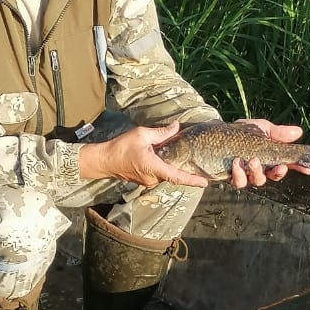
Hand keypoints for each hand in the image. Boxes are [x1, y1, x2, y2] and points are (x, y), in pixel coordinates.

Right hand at [77, 121, 208, 188]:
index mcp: (154, 168)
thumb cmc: (120, 147)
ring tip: (186, 159)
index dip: (192, 180)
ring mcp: (148, 181)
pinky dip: (166, 168)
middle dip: (186, 170)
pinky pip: (159, 174)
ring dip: (174, 167)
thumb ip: (161, 133)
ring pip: (166, 175)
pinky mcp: (144, 180)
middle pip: (174, 175)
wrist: (104, 160)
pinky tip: (169, 158)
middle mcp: (152, 178)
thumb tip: (176, 127)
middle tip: (200, 164)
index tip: (205, 183)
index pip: (177, 177)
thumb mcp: (142, 135)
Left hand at [228, 118, 309, 189]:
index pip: (288, 163)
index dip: (299, 167)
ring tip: (252, 160)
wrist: (215, 131)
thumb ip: (278, 133)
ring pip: (257, 181)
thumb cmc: (240, 131)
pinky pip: (239, 181)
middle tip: (279, 166)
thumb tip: (299, 132)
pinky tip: (236, 162)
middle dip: (278, 173)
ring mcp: (246, 174)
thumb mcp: (261, 128)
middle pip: (274, 176)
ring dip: (257, 172)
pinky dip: (239, 173)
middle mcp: (260, 168)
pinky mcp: (232, 177)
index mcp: (270, 156)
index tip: (308, 169)